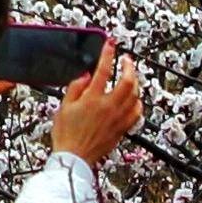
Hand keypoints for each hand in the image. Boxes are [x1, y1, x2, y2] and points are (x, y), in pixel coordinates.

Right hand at [49, 43, 144, 165]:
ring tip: (130, 76)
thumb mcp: (63, 107)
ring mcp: (118, 118)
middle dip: (129, 66)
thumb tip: (86, 75)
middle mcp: (108, 107)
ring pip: (136, 95)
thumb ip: (75, 88)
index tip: (110, 44)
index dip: (108, 54)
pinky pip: (137, 113)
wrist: (74, 158)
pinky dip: (138, 102)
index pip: (103, 70)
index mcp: (92, 99)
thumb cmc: (66, 134)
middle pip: (128, 81)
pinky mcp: (122, 129)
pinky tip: (134, 99)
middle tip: (126, 60)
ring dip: (135, 82)